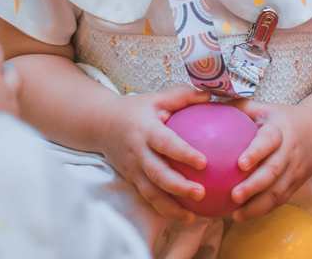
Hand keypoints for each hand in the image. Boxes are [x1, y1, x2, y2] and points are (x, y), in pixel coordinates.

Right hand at [97, 84, 212, 222]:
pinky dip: (164, 210)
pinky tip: (184, 217)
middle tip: (201, 193)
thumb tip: (211, 95)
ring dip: (171, 207)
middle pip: (157, 174)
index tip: (203, 162)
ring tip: (193, 216)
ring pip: (151, 193)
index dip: (183, 153)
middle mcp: (138, 152)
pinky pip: (148, 199)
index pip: (165, 143)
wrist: (100, 124)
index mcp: (145, 131)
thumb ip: (182, 96)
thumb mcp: (156, 98)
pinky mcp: (131, 180)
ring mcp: (133, 169)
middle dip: (178, 187)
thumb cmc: (134, 110)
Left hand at [228, 99, 311, 221]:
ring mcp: (294, 171)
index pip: (268, 142)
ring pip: (278, 191)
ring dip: (257, 205)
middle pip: (273, 171)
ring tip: (235, 214)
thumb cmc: (283, 118)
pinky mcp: (296, 185)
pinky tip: (242, 215)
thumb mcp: (265, 108)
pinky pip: (280, 200)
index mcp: (280, 130)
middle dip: (254, 186)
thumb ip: (239, 107)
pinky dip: (263, 210)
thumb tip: (206, 102)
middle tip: (234, 195)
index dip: (256, 152)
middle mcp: (289, 152)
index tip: (240, 164)